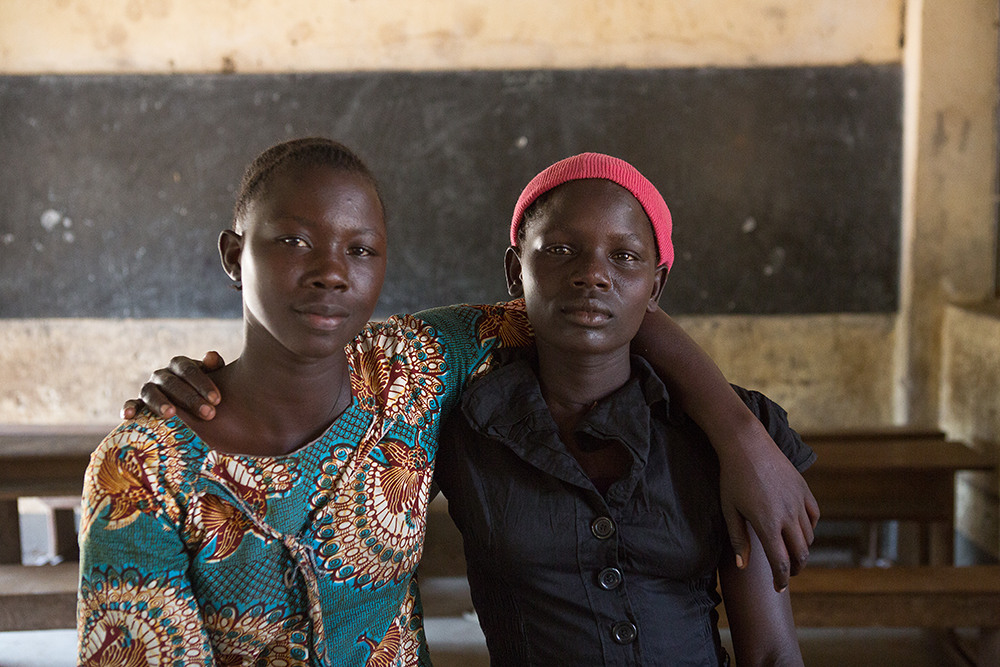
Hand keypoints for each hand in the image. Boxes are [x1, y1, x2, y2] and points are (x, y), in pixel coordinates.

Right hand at [120, 351, 224, 420]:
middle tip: (208, 413)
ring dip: (160, 402)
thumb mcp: (213, 377)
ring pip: (150, 392)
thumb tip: (211, 356)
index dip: (203, 384)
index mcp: (179, 365)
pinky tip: (128, 416)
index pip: (189, 370)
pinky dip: (128, 408)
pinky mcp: (138, 403)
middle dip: (190, 399)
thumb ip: (214, 366)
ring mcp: (149, 388)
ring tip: (171, 414)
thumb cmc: (203, 390)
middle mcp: (162, 375)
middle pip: (172, 383)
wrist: (190, 405)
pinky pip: (131, 403)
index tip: (217, 400)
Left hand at [719, 420, 818, 591]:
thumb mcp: (729, 510)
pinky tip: (800, 530)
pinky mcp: (804, 489)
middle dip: (795, 568)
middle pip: (800, 553)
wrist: (746, 444)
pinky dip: (810, 528)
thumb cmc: (732, 477)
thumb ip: (738, 539)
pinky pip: (814, 516)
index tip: (779, 588)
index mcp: (767, 524)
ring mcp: (798, 501)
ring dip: (802, 549)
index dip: (781, 579)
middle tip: (787, 574)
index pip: (780, 562)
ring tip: (792, 553)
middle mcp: (787, 515)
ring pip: (809, 536)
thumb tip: (743, 566)